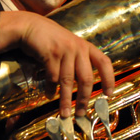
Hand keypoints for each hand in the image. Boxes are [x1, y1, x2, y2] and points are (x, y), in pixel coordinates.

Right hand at [0, 11, 114, 116]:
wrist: (30, 26)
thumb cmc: (51, 40)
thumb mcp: (69, 47)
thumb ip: (77, 62)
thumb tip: (83, 88)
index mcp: (86, 47)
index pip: (104, 62)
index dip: (109, 78)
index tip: (109, 94)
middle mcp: (78, 48)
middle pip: (86, 78)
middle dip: (84, 98)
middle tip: (81, 113)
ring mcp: (65, 50)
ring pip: (68, 81)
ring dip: (66, 100)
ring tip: (65, 113)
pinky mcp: (51, 54)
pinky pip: (52, 77)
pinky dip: (51, 89)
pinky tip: (50, 95)